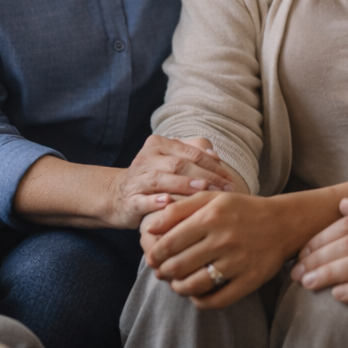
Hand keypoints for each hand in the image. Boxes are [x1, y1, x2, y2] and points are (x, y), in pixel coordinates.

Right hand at [107, 135, 236, 228]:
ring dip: (183, 185)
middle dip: (204, 176)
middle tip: (224, 189)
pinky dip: (155, 201)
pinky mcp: (129, 200)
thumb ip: (193, 152)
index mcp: (159, 144)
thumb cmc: (154, 176)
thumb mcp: (171, 159)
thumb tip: (216, 155)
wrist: (118, 195)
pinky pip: (142, 200)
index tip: (230, 179)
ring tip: (202, 189)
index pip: (190, 152)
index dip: (212, 165)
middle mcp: (146, 158)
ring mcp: (136, 179)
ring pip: (161, 180)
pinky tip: (168, 202)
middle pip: (178, 164)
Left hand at [142, 191, 295, 308]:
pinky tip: (196, 294)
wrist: (283, 223)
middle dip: (163, 272)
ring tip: (176, 284)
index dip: (155, 254)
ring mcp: (237, 262)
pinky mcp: (250, 281)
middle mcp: (224, 239)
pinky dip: (200, 301)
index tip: (152, 257)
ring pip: (194, 285)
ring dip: (178, 288)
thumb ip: (180, 209)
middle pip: (178, 265)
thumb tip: (151, 227)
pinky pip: (216, 300)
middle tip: (161, 272)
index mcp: (211, 216)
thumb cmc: (241, 209)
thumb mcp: (212, 199)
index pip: (170, 242)